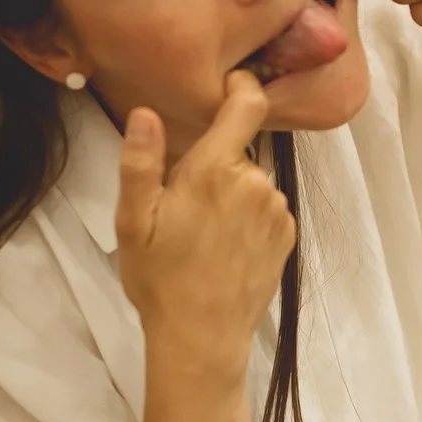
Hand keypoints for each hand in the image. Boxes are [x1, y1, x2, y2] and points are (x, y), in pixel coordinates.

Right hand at [114, 72, 294, 379]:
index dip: (240, 86)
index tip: (227, 85)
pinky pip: (267, 209)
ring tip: (205, 234)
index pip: (246, 104)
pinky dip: (250, 218)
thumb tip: (145, 113)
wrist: (202, 336)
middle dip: (215, 164)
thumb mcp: (133, 221)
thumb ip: (140, 162)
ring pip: (252, 182)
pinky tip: (227, 247)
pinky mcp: (288, 234)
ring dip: (233, 194)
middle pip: (238, 151)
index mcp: (214, 170)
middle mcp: (255, 183)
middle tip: (185, 204)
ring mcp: (276, 210)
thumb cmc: (160, 278)